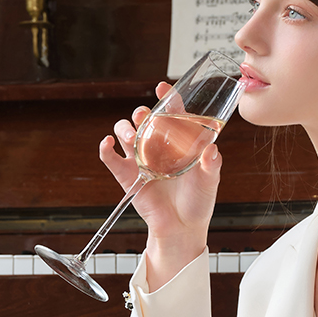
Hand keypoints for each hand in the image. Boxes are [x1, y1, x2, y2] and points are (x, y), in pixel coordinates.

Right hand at [98, 82, 221, 247]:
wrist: (182, 228)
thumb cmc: (198, 202)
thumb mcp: (209, 181)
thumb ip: (211, 164)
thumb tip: (212, 149)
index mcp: (178, 142)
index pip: (170, 113)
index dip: (166, 98)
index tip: (162, 88)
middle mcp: (158, 147)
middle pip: (143, 119)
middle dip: (141, 113)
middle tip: (145, 117)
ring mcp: (141, 160)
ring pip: (125, 133)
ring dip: (124, 128)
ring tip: (131, 135)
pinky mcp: (127, 176)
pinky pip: (111, 158)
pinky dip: (105, 148)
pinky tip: (108, 143)